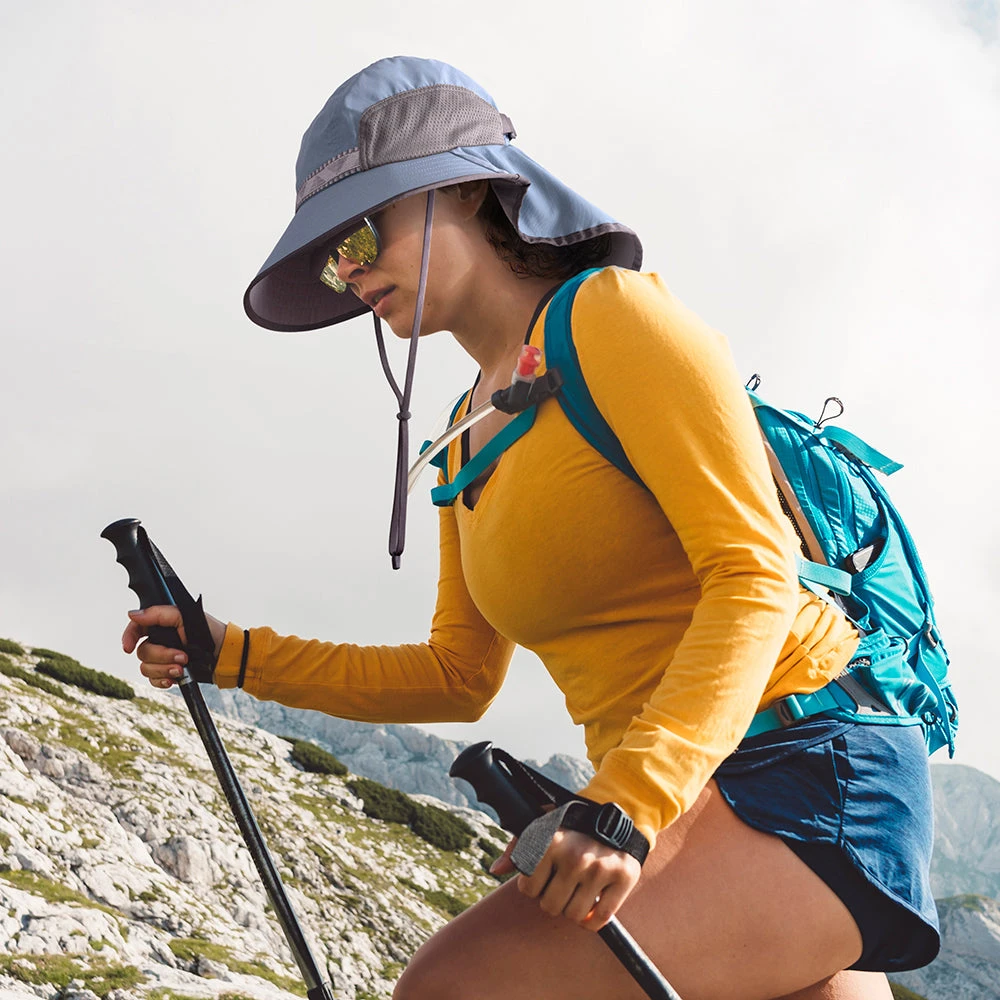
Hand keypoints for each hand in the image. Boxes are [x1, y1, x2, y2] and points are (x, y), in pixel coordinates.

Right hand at [122, 606, 225, 688]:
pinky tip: (174, 678)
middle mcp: (161, 640)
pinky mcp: (168, 672)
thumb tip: (134, 615)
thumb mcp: (186, 617)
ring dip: (164, 669)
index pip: (137, 628)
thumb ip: (159, 614)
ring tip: (182, 668)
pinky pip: (154, 680)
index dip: (129, 636)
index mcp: (162, 624)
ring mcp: (164, 657)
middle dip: (161, 656)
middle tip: (182, 656)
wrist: (225, 656)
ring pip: (146, 667)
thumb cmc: (210, 632)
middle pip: (142, 651)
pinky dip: (162, 681)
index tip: (128, 647)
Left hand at [492, 828, 640, 930]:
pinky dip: (594, 920)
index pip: (528, 889)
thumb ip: (517, 847)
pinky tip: (592, 904)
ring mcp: (600, 868)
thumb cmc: (573, 823)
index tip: (544, 875)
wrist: (617, 813)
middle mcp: (575, 856)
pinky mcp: (623, 877)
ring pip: (574, 916)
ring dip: (573, 909)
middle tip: (562, 884)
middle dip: (553, 898)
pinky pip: (600, 919)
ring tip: (577, 891)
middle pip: (550, 906)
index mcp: (551, 841)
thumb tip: (495, 870)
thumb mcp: (542, 825)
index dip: (533, 885)